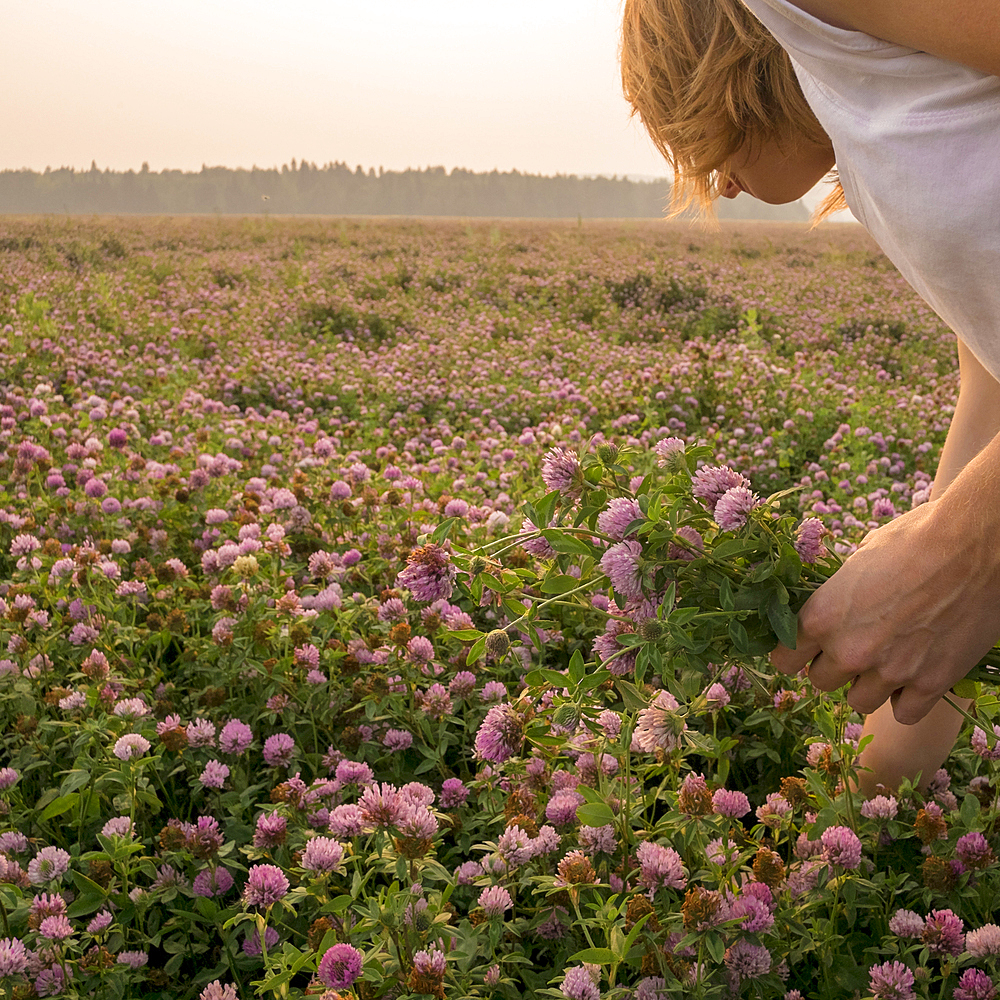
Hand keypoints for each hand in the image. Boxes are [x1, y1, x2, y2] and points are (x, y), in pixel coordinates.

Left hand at [770, 501, 999, 723]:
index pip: (784, 658)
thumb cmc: (913, 539)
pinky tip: (912, 676)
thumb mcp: (857, 561)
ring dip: (867, 684)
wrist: (973, 544)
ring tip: (884, 660)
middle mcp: (850, 650)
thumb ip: (837, 599)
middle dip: (832, 666)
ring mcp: (890, 671)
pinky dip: (905, 699)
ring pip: (858, 701)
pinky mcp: (931, 683)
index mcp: (823, 617)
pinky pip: (903, 713)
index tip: (802, 649)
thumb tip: (829, 612)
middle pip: (820, 681)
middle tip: (852, 646)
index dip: (792, 653)